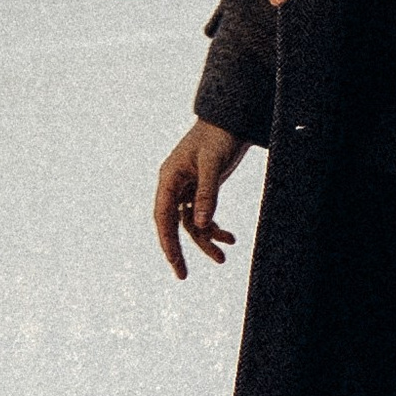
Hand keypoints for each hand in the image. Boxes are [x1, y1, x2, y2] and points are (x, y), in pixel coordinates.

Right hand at [154, 120, 247, 278]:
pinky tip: (230, 238)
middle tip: (183, 276)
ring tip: (223, 258)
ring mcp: (187, 188)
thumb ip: (206, 194)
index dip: (167, 242)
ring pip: (191, 224)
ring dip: (206, 241)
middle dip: (179, 250)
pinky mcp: (201, 189)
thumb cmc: (218, 136)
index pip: (163, 217)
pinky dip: (215, 228)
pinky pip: (203, 216)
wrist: (232, 119)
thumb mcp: (213, 165)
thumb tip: (201, 225)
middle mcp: (174, 185)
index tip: (175, 263)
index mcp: (169, 178)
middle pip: (172, 225)